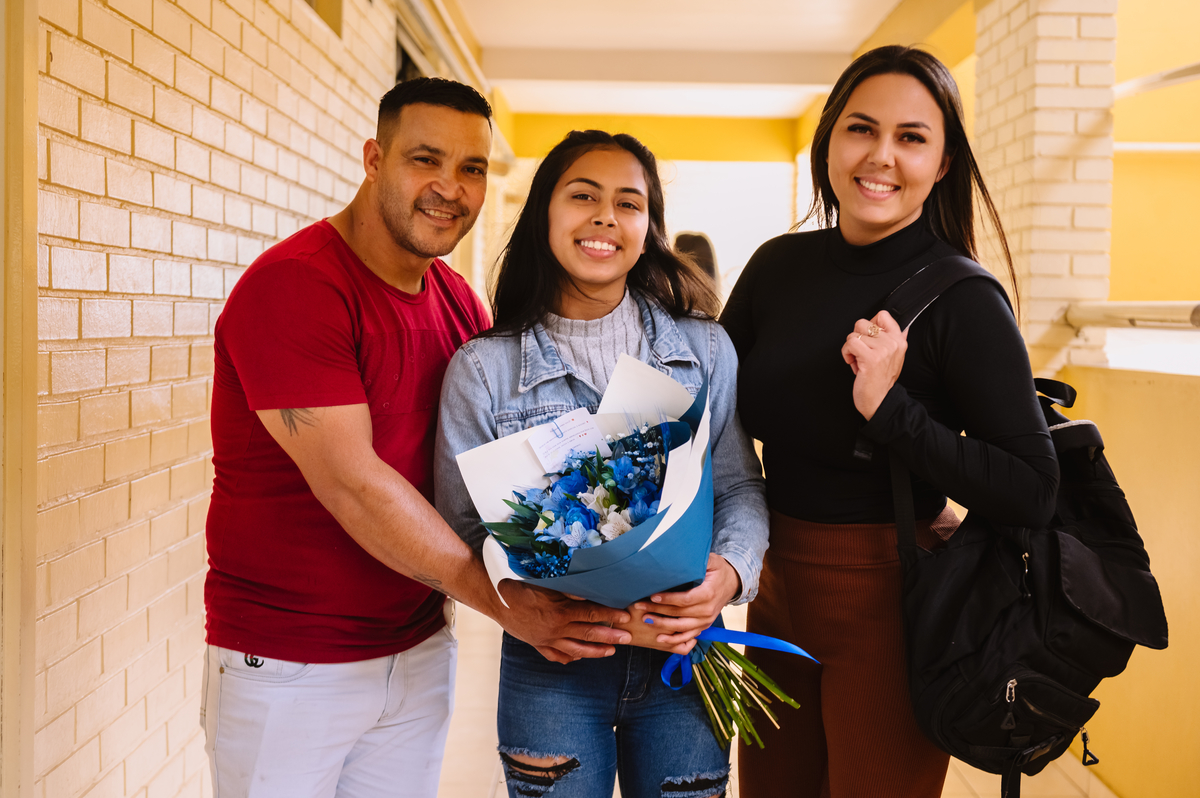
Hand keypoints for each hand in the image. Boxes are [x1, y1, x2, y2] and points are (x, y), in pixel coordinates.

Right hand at [496, 580, 631, 663]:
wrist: (495, 597)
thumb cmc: (521, 584)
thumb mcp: (547, 583)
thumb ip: (570, 590)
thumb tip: (591, 593)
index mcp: (560, 611)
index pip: (592, 614)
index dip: (611, 615)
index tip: (626, 616)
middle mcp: (555, 628)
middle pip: (589, 633)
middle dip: (610, 636)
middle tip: (628, 638)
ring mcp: (546, 639)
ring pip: (575, 649)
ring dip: (595, 651)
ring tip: (611, 651)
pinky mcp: (537, 643)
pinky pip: (556, 655)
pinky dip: (568, 657)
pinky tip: (577, 659)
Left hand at [627, 554, 740, 652]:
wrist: (732, 583)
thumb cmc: (718, 570)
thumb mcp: (712, 560)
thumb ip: (698, 560)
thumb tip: (680, 553)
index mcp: (709, 593)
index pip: (685, 599)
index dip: (668, 599)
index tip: (653, 596)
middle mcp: (708, 610)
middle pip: (679, 614)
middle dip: (658, 611)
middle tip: (639, 606)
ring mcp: (706, 620)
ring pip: (681, 627)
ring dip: (662, 625)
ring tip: (645, 620)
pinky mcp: (703, 626)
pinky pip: (688, 637)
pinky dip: (674, 640)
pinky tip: (659, 639)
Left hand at [841, 309, 907, 420]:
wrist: (880, 401)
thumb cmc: (881, 380)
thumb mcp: (893, 356)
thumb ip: (892, 338)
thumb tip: (892, 322)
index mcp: (899, 340)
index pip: (883, 315)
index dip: (869, 324)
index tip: (867, 338)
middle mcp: (893, 343)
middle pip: (863, 323)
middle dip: (857, 338)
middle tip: (861, 353)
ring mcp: (883, 349)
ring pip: (854, 334)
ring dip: (851, 348)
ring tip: (858, 361)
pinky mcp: (871, 358)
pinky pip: (850, 343)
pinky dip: (846, 354)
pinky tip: (853, 364)